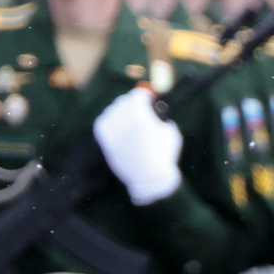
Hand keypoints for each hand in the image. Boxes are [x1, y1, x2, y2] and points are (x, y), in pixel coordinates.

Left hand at [93, 87, 182, 204]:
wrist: (149, 179)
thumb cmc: (164, 156)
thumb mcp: (170, 132)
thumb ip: (163, 116)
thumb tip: (157, 107)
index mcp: (140, 115)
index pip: (137, 94)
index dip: (144, 96)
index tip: (147, 98)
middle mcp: (123, 119)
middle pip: (123, 101)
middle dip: (131, 103)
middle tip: (137, 109)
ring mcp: (112, 129)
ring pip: (112, 110)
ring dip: (120, 111)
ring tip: (128, 118)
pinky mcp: (103, 139)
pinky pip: (103, 121)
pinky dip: (109, 121)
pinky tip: (116, 125)